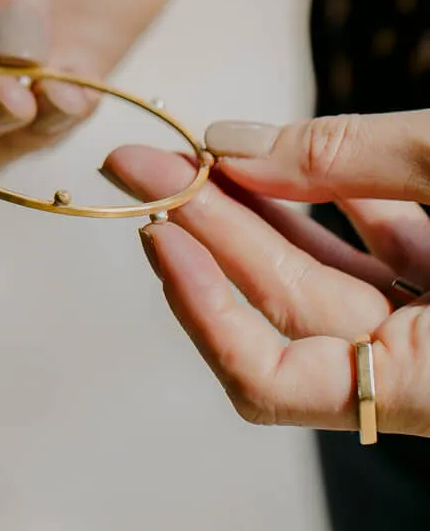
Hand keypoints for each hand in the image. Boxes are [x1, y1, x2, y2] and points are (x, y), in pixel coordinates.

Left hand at [103, 113, 429, 437]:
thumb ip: (354, 159)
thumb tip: (232, 146)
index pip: (274, 383)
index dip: (202, 308)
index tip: (157, 234)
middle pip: (287, 303)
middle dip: (209, 225)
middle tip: (138, 166)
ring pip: (332, 273)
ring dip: (265, 206)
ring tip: (196, 154)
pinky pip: (391, 253)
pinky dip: (348, 203)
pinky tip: (296, 158)